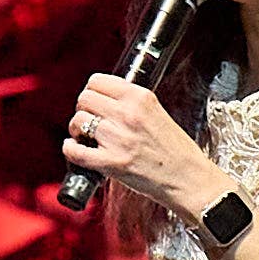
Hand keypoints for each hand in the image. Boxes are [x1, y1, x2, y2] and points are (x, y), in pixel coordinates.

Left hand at [57, 75, 226, 222]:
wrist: (188, 179)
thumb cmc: (175, 150)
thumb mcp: (157, 113)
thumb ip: (131, 104)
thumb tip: (103, 101)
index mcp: (140, 98)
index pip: (98, 81)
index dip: (91, 91)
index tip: (94, 101)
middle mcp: (128, 114)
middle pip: (84, 99)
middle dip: (83, 109)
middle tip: (89, 120)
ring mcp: (118, 139)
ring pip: (77, 121)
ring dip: (76, 129)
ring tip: (86, 137)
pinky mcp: (112, 163)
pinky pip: (75, 150)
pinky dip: (70, 150)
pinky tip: (76, 149)